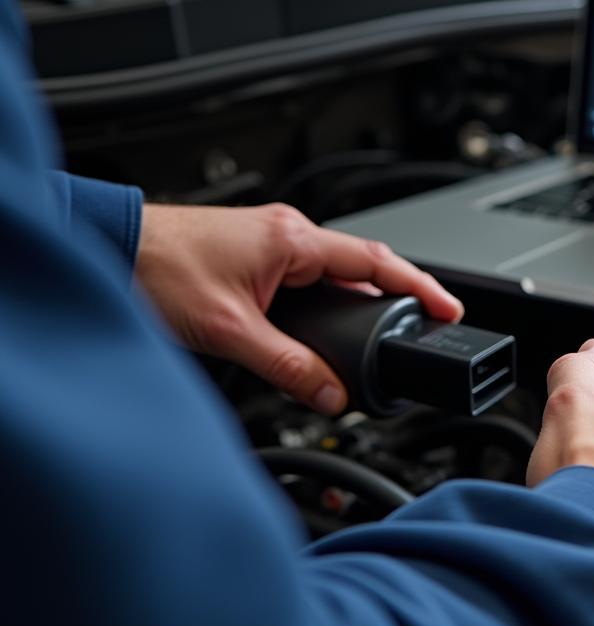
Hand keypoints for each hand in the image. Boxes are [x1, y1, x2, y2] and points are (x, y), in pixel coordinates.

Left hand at [135, 203, 462, 413]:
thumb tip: (330, 393)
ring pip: (335, 272)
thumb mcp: (230, 330)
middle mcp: (288, 233)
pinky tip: (331, 324)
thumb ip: (287, 366)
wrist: (111, 246)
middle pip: (362, 265)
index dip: (419, 286)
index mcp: (292, 239)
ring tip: (387, 330)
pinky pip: (310, 276)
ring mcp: (273, 241)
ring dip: (362, 299)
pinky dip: (331, 299)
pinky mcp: (257, 253)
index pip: (376, 261)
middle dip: (399, 295)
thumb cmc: (157, 269)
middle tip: (428, 325)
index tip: (449, 308)